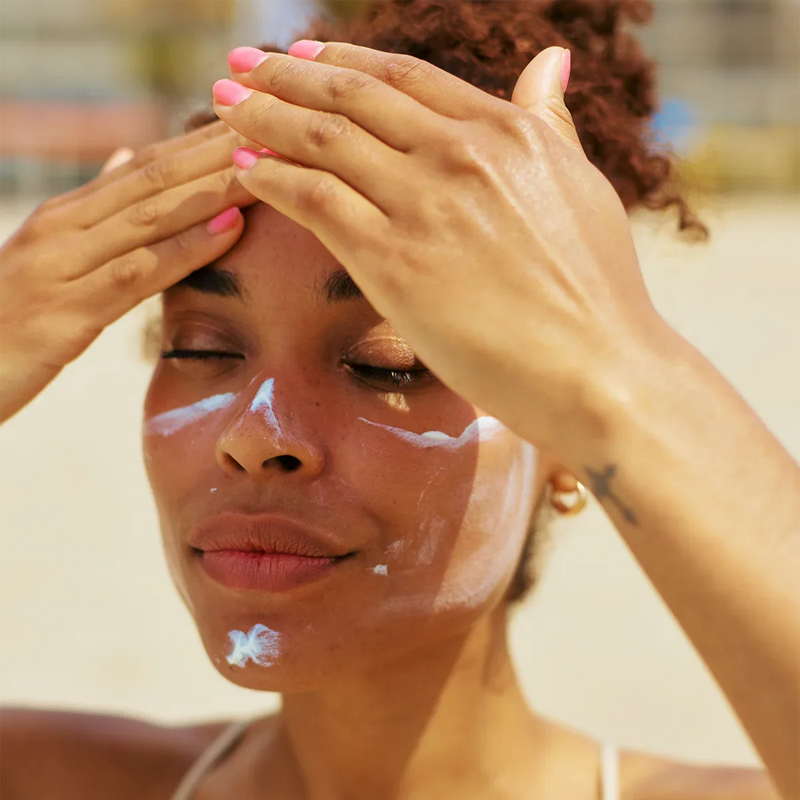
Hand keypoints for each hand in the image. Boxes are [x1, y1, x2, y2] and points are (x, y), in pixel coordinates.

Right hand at [0, 121, 255, 423]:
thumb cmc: (9, 317)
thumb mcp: (53, 257)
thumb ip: (94, 211)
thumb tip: (124, 159)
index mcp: (68, 216)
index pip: (148, 166)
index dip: (204, 144)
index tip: (259, 125)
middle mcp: (65, 227)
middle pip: (156, 178)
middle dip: (219, 154)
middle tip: (279, 131)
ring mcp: (63, 265)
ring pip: (151, 216)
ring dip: (215, 190)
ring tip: (268, 169)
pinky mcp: (65, 311)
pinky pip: (136, 273)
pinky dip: (185, 248)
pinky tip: (229, 230)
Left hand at [212, 42, 665, 457]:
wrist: (600, 368)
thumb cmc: (597, 290)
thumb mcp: (581, 186)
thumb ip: (551, 124)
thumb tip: (551, 61)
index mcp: (507, 132)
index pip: (405, 79)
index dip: (346, 60)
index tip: (305, 52)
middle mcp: (461, 154)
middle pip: (352, 97)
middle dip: (287, 74)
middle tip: (242, 65)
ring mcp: (425, 205)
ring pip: (324, 140)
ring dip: (266, 117)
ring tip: (224, 106)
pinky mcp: (395, 262)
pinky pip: (316, 200)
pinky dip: (274, 178)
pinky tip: (245, 169)